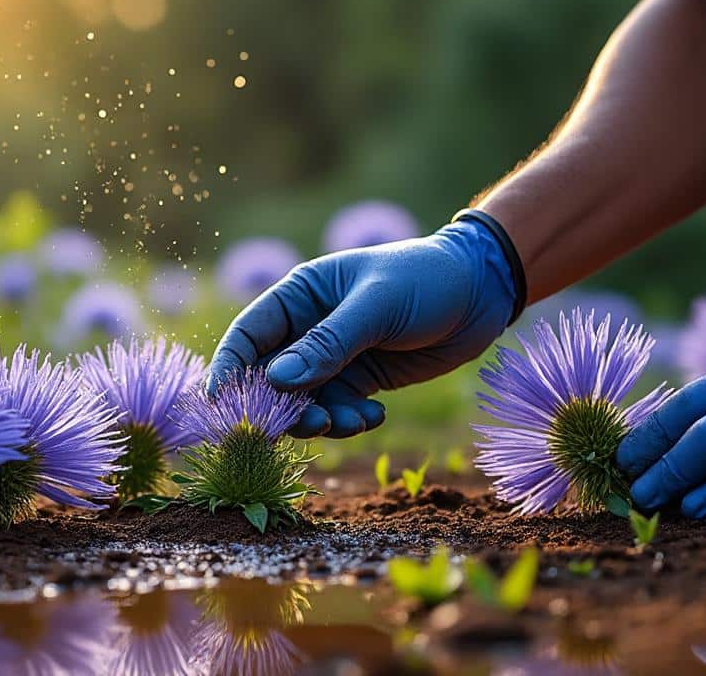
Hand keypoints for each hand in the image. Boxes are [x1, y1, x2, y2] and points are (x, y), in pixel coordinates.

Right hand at [206, 219, 517, 437]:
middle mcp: (307, 327)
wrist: (483, 291)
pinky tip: (375, 416)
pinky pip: (336, 410)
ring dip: (318, 419)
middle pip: (270, 376)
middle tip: (304, 426)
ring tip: (350, 421)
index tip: (222, 406)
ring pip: (303, 401)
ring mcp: (332, 356)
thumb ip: (328, 344)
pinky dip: (348, 421)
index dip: (230, 369)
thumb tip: (278, 382)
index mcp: (300, 295)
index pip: (249, 335)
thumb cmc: (425, 280)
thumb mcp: (377, 306)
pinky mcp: (359, 379)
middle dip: (280, 407)